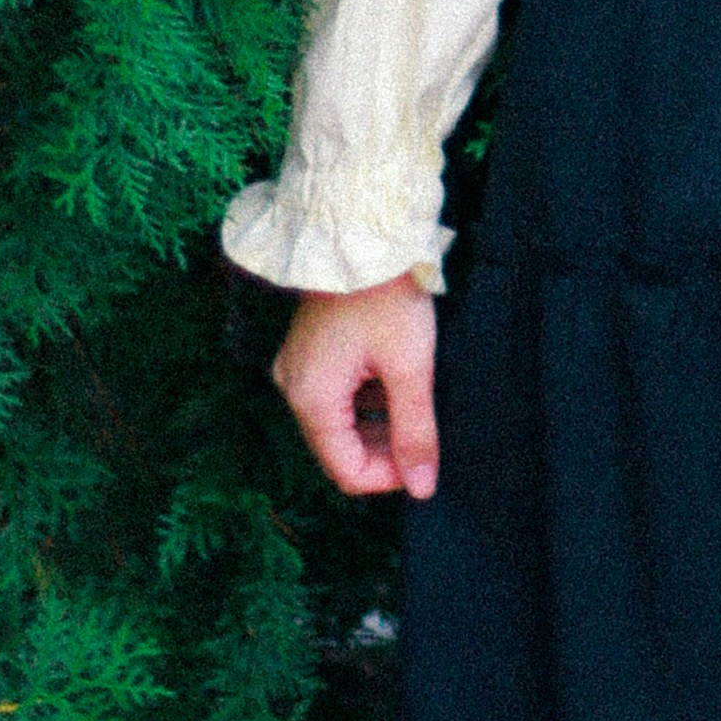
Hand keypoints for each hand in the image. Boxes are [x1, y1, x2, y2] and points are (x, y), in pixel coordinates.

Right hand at [273, 278, 439, 499]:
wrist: (364, 231)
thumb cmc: (387, 295)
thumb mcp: (410, 367)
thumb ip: (416, 432)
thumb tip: (422, 489)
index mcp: (312, 398)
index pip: (346, 472)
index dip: (388, 478)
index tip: (424, 462)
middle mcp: (294, 387)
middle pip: (339, 448)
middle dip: (384, 451)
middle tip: (426, 436)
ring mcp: (298, 367)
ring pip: (340, 422)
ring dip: (378, 426)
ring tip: (416, 405)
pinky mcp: (309, 351)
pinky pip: (336, 394)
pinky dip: (367, 400)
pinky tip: (397, 383)